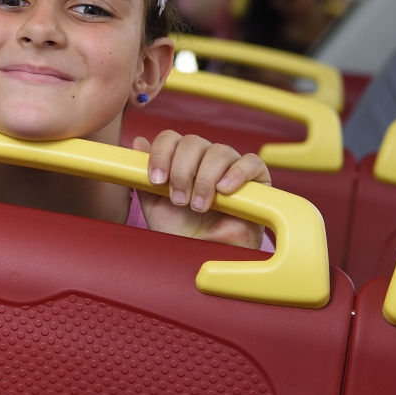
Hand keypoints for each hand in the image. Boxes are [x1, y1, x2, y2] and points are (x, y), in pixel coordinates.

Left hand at [133, 131, 270, 248]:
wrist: (204, 255)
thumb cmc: (180, 231)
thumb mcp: (153, 203)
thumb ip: (143, 174)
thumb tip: (138, 141)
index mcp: (181, 159)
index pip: (170, 138)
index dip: (161, 154)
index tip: (155, 180)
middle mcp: (205, 159)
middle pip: (193, 142)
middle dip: (181, 171)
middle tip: (178, 199)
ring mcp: (231, 167)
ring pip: (219, 151)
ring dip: (204, 179)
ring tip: (199, 206)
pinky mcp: (257, 180)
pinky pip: (251, 162)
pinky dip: (237, 173)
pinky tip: (224, 190)